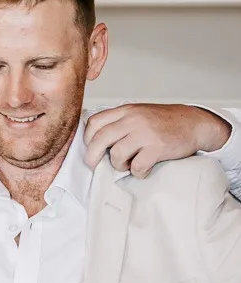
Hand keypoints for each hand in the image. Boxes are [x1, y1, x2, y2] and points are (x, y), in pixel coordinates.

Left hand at [84, 104, 230, 177]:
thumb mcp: (139, 114)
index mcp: (126, 110)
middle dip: (92, 156)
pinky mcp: (157, 147)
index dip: (87, 138)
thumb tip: (96, 141)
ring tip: (129, 164)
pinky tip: (144, 169)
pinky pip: (136, 167)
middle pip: (99, 139)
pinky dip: (138, 172)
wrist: (194, 123)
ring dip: (119, 165)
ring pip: (116, 155)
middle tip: (94, 165)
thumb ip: (120, 123)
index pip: (95, 122)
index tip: (90, 148)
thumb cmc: (165, 122)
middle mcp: (133, 119)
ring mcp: (145, 133)